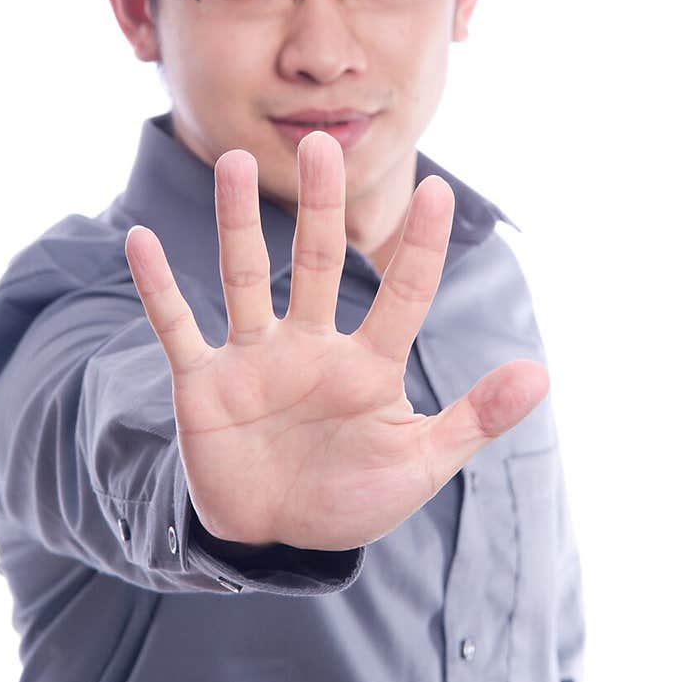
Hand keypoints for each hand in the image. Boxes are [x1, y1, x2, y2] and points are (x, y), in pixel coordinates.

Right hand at [124, 131, 549, 551]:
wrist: (276, 538)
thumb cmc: (352, 497)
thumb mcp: (421, 464)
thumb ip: (474, 418)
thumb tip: (541, 373)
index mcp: (368, 365)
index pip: (402, 294)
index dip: (420, 248)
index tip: (438, 192)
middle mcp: (310, 346)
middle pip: (319, 263)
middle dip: (322, 207)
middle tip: (325, 143)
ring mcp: (254, 359)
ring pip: (247, 277)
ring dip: (239, 223)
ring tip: (237, 163)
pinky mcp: (203, 383)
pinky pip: (176, 326)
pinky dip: (157, 288)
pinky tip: (140, 241)